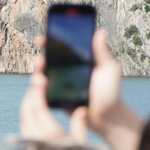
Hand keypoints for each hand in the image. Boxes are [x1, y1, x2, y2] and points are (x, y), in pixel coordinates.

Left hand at [20, 67, 87, 142]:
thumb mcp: (80, 145)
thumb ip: (80, 127)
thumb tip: (82, 110)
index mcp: (50, 134)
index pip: (39, 107)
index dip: (38, 91)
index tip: (40, 79)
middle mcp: (36, 137)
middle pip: (27, 109)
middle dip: (31, 93)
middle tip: (37, 82)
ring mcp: (28, 142)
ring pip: (24, 117)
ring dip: (28, 103)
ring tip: (35, 93)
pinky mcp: (26, 147)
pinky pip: (24, 126)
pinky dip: (27, 115)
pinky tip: (34, 111)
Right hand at [32, 29, 142, 149]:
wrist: (107, 118)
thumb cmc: (111, 94)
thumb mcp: (109, 70)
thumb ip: (103, 52)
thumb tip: (101, 31)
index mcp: (78, 61)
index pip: (61, 48)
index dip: (50, 42)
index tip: (42, 40)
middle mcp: (67, 71)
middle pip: (47, 61)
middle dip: (39, 59)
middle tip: (40, 62)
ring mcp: (61, 85)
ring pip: (42, 76)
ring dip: (38, 75)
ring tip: (42, 79)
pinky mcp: (57, 98)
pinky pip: (43, 92)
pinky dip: (39, 90)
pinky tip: (42, 89)